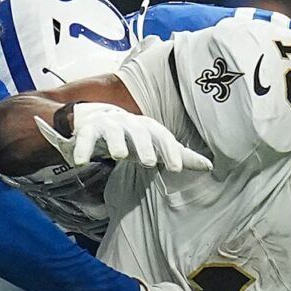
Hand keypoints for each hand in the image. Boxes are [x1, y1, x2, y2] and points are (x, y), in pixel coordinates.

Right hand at [37, 102, 212, 172]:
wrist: (99, 122)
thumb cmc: (133, 139)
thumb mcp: (155, 146)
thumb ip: (179, 155)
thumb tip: (210, 166)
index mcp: (149, 128)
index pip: (163, 137)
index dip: (171, 151)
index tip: (177, 168)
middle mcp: (130, 123)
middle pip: (140, 132)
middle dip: (145, 146)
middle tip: (149, 162)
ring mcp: (109, 125)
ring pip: (114, 132)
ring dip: (117, 142)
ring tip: (118, 156)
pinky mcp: (89, 130)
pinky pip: (86, 138)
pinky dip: (83, 149)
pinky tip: (80, 162)